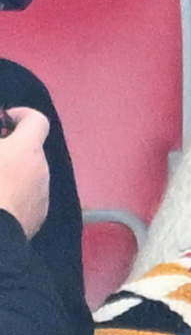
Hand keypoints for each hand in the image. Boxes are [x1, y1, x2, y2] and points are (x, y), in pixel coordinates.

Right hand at [0, 107, 50, 237]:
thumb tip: (2, 140)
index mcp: (27, 149)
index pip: (37, 121)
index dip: (21, 115)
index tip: (4, 120)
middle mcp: (42, 170)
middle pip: (31, 150)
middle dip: (10, 148)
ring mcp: (42, 196)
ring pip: (29, 176)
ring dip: (12, 172)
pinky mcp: (37, 219)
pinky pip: (27, 198)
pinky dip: (13, 195)